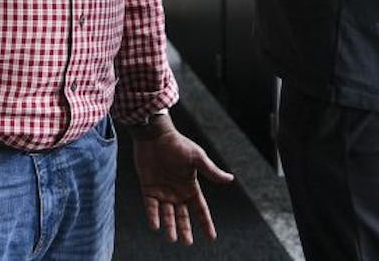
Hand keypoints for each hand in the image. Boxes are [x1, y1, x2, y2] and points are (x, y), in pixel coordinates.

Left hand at [130, 116, 233, 244]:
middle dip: (185, 230)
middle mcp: (177, 192)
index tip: (212, 237)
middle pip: (183, 216)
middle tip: (187, 243)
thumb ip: (211, 171)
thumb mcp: (197, 157)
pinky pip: (151, 206)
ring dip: (170, 226)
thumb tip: (230, 179)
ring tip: (172, 239)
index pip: (200, 209)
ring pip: (167, 214)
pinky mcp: (148, 188)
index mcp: (190, 186)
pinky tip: (156, 226)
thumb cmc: (177, 144)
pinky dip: (153, 216)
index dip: (206, 223)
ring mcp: (162, 191)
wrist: (155, 135)